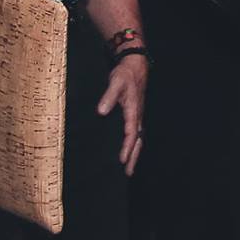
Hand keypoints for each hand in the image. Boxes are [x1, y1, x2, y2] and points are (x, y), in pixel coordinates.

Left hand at [98, 52, 147, 172]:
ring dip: (134, 153)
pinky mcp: (135, 115)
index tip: (122, 160)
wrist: (135, 65)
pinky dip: (134, 145)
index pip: (132, 134)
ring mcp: (137, 116)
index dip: (127, 148)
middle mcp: (138, 116)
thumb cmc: (125, 74)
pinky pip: (136, 134)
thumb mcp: (116, 82)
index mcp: (135, 111)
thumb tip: (101, 111)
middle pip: (138, 141)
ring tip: (129, 167)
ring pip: (138, 139)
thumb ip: (109, 96)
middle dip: (134, 157)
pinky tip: (128, 150)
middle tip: (129, 173)